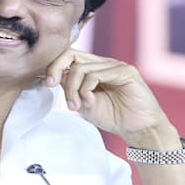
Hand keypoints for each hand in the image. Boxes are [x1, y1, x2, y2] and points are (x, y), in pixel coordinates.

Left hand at [45, 48, 177, 146]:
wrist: (138, 130)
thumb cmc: (113, 117)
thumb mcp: (84, 102)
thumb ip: (71, 88)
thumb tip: (53, 76)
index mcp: (93, 68)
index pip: (69, 56)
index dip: (54, 66)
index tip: (46, 82)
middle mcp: (103, 63)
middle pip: (72, 55)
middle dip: (56, 69)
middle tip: (50, 85)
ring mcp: (115, 66)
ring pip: (81, 68)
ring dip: (72, 89)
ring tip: (76, 106)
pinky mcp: (125, 72)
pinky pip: (96, 75)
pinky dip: (86, 89)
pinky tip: (90, 102)